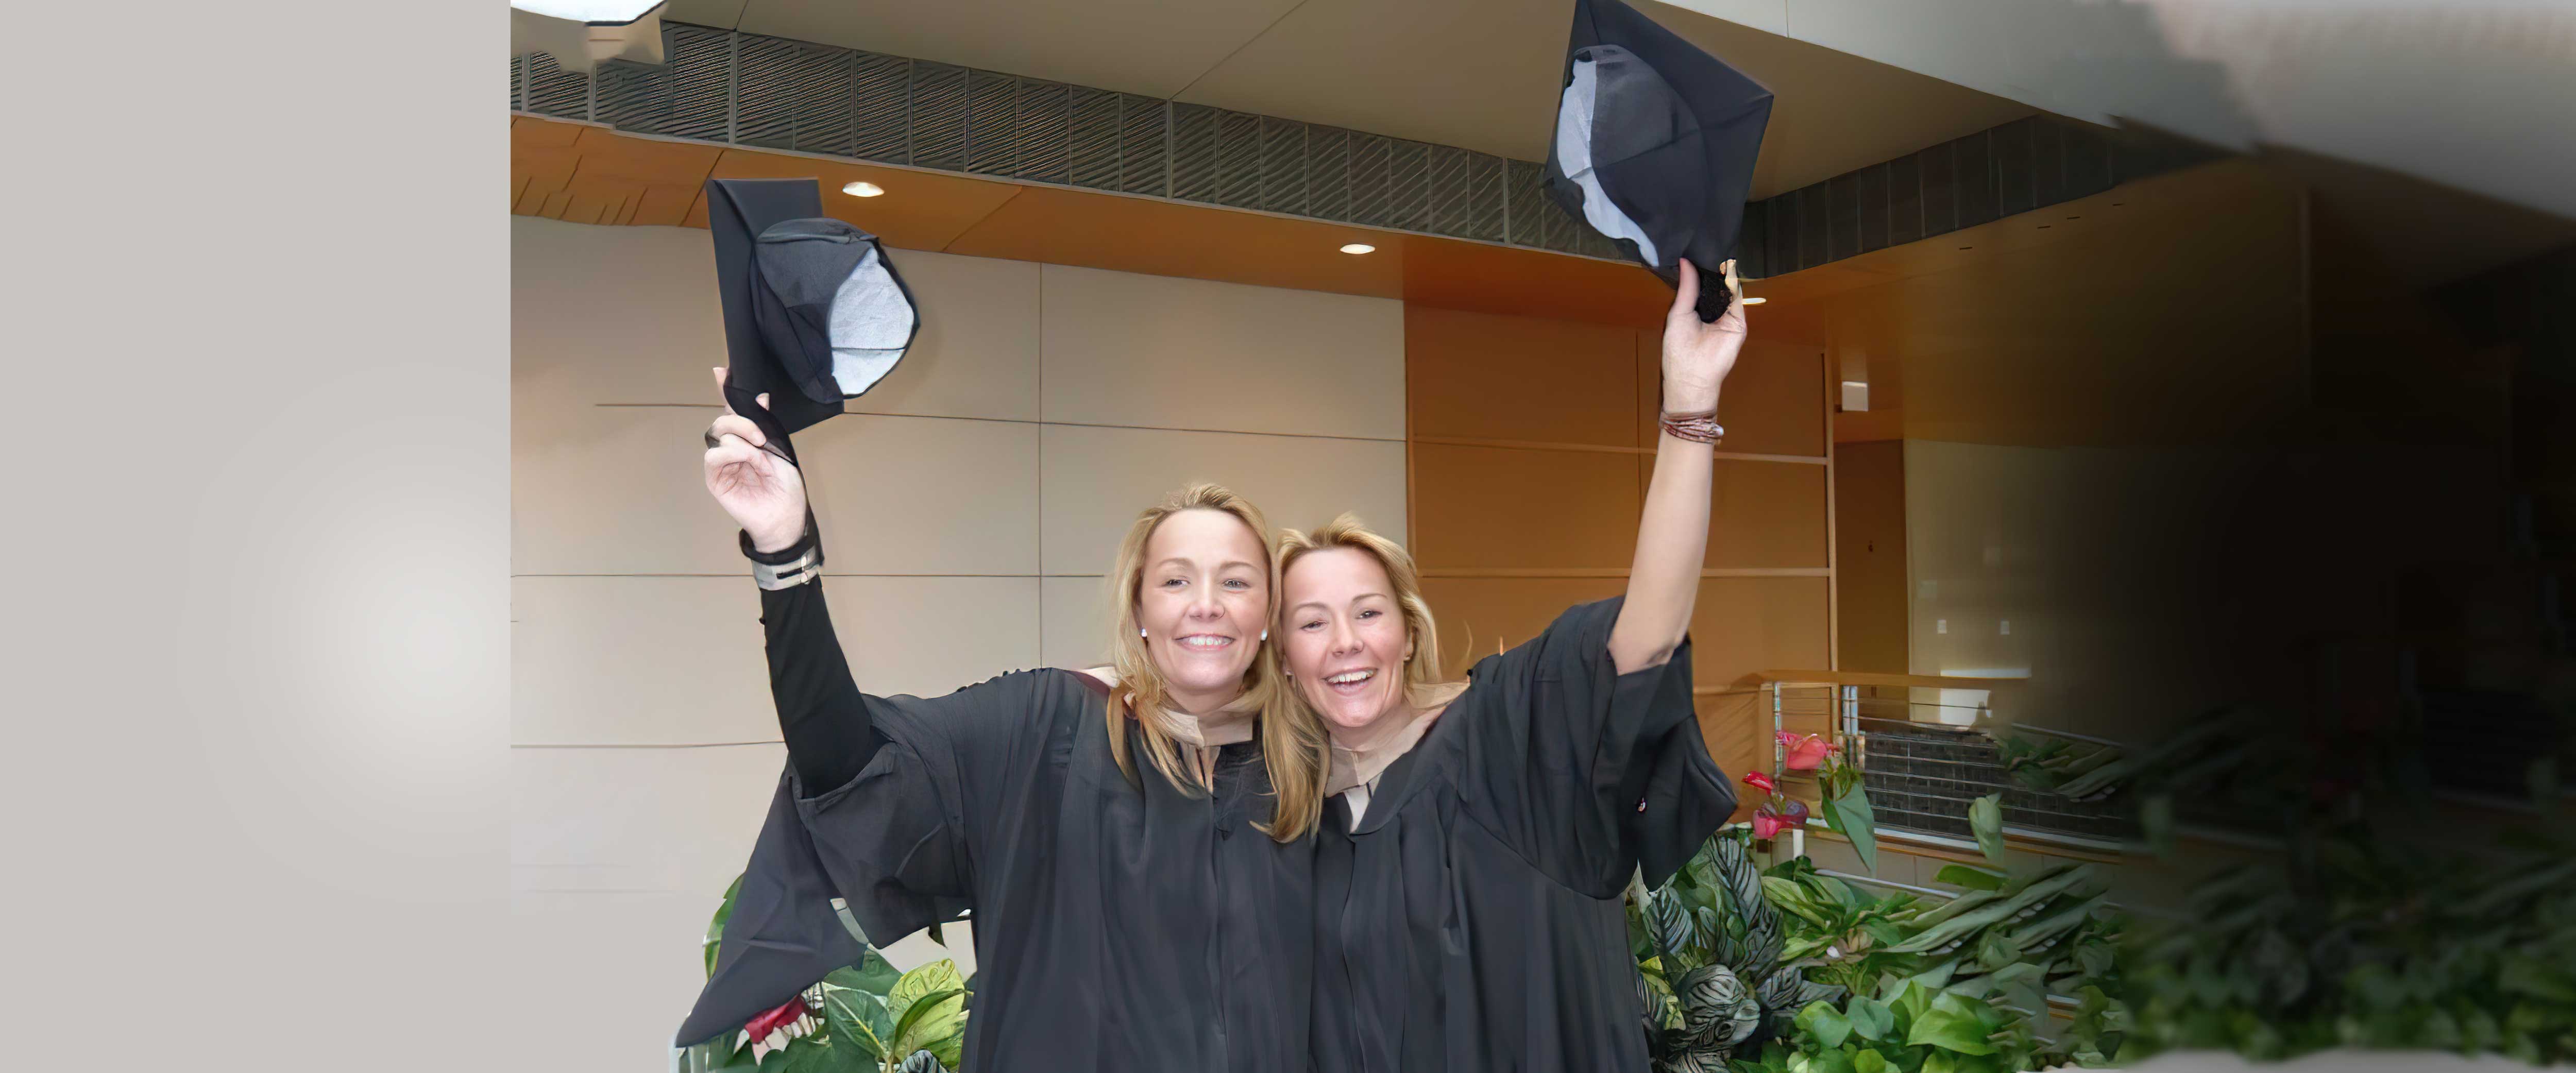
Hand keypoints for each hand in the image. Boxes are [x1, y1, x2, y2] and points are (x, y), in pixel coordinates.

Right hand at [702, 367, 807, 552]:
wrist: (786, 517)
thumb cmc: (785, 488)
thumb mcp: (780, 450)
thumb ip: (766, 424)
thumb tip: (761, 396)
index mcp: (747, 439)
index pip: (732, 411)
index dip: (726, 391)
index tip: (722, 371)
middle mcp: (732, 448)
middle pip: (723, 420)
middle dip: (741, 420)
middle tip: (760, 435)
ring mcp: (722, 463)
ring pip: (718, 434)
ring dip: (741, 439)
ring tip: (759, 454)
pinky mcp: (715, 479)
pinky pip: (714, 456)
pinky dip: (732, 453)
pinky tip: (749, 461)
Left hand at [1659, 259, 1746, 413]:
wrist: (1693, 375)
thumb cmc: (1679, 348)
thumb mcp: (1679, 312)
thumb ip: (1687, 287)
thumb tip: (1685, 261)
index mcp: (1695, 310)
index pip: (1701, 285)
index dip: (1699, 269)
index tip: (1696, 248)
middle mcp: (1712, 312)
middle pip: (1716, 286)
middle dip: (1713, 269)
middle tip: (1709, 244)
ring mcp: (1727, 316)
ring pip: (1727, 290)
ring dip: (1723, 273)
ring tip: (1717, 250)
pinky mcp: (1738, 322)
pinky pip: (1737, 299)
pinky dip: (1733, 284)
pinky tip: (1727, 268)